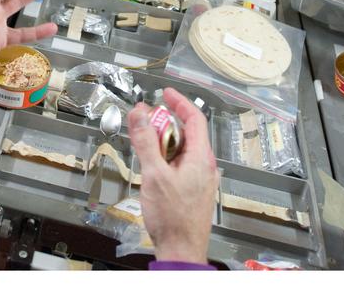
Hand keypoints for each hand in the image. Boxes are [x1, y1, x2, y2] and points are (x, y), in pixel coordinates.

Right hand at [128, 87, 218, 264]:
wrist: (181, 250)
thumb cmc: (173, 218)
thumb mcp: (154, 174)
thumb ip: (146, 141)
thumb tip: (140, 113)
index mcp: (200, 158)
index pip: (195, 118)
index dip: (179, 102)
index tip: (165, 93)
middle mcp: (204, 166)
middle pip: (187, 133)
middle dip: (165, 124)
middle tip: (146, 122)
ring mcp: (199, 179)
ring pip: (181, 150)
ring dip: (163, 143)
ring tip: (146, 148)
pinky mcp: (192, 190)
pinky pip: (180, 165)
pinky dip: (165, 159)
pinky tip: (152, 169)